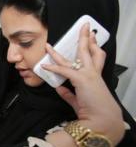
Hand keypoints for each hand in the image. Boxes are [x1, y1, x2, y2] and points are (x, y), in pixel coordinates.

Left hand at [42, 23, 123, 145]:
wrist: (101, 120)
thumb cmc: (94, 111)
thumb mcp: (79, 100)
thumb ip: (68, 93)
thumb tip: (58, 88)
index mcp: (95, 77)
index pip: (96, 57)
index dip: (94, 47)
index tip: (92, 38)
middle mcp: (93, 73)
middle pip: (90, 50)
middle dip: (86, 37)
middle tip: (85, 26)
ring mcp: (87, 74)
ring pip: (76, 56)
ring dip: (59, 51)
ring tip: (49, 44)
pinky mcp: (80, 79)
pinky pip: (64, 71)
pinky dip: (53, 68)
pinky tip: (43, 66)